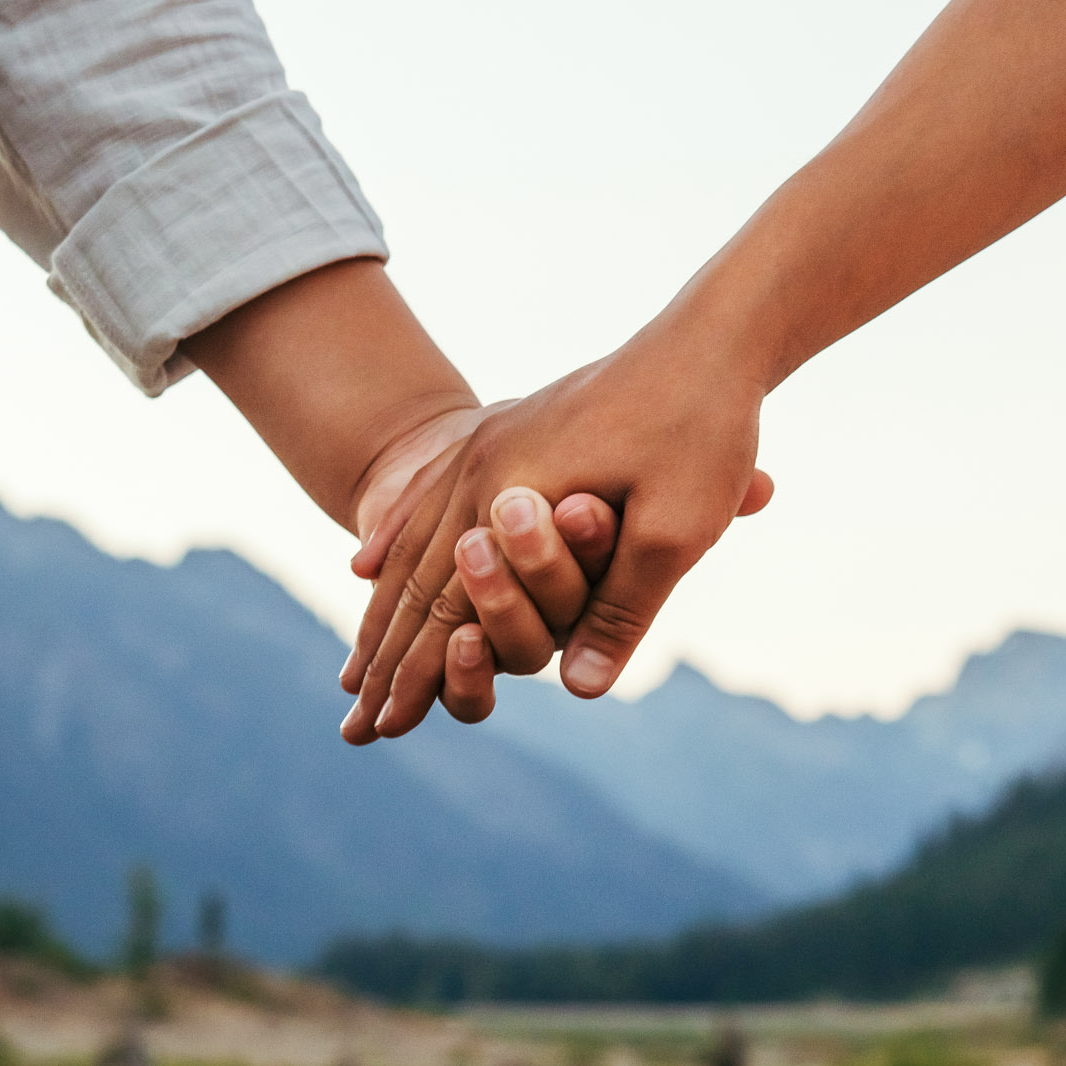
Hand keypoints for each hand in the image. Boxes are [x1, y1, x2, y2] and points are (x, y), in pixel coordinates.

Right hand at [339, 316, 775, 742]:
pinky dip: (393, 547)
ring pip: (412, 543)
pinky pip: (427, 501)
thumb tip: (576, 689)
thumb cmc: (703, 431)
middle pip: (413, 580)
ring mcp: (488, 447)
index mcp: (510, 491)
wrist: (711, 337)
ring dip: (380, 611)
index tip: (383, 729)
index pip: (446, 604)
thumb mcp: (676, 531)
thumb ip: (620, 610)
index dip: (415, 672)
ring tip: (355, 665)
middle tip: (353, 723)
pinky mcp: (507, 433)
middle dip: (382, 656)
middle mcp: (481, 467)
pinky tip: (369, 567)